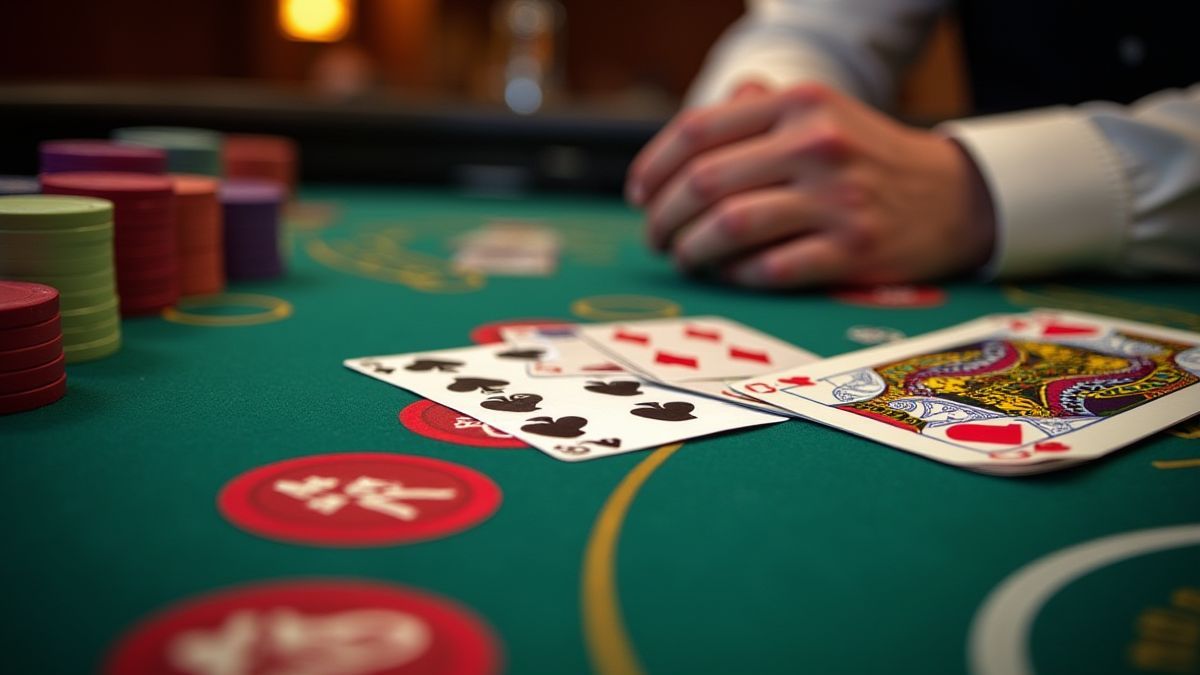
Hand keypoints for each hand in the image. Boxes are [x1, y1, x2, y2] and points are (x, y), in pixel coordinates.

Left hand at [625, 83, 995, 287]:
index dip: (652, 166)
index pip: (698, 131)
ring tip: (685, 258)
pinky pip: (769, 269)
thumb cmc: (866, 157)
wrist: (952, 196)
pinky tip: (730, 274)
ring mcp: (837, 199)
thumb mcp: (818, 113)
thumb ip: (753, 114)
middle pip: (704, 182)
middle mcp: (816, 144)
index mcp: (798, 104)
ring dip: (691, 250)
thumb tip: (680, 142)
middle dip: (664, 217)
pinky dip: (737, 275)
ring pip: (729, 226)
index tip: (638, 195)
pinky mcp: (853, 250)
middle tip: (655, 237)